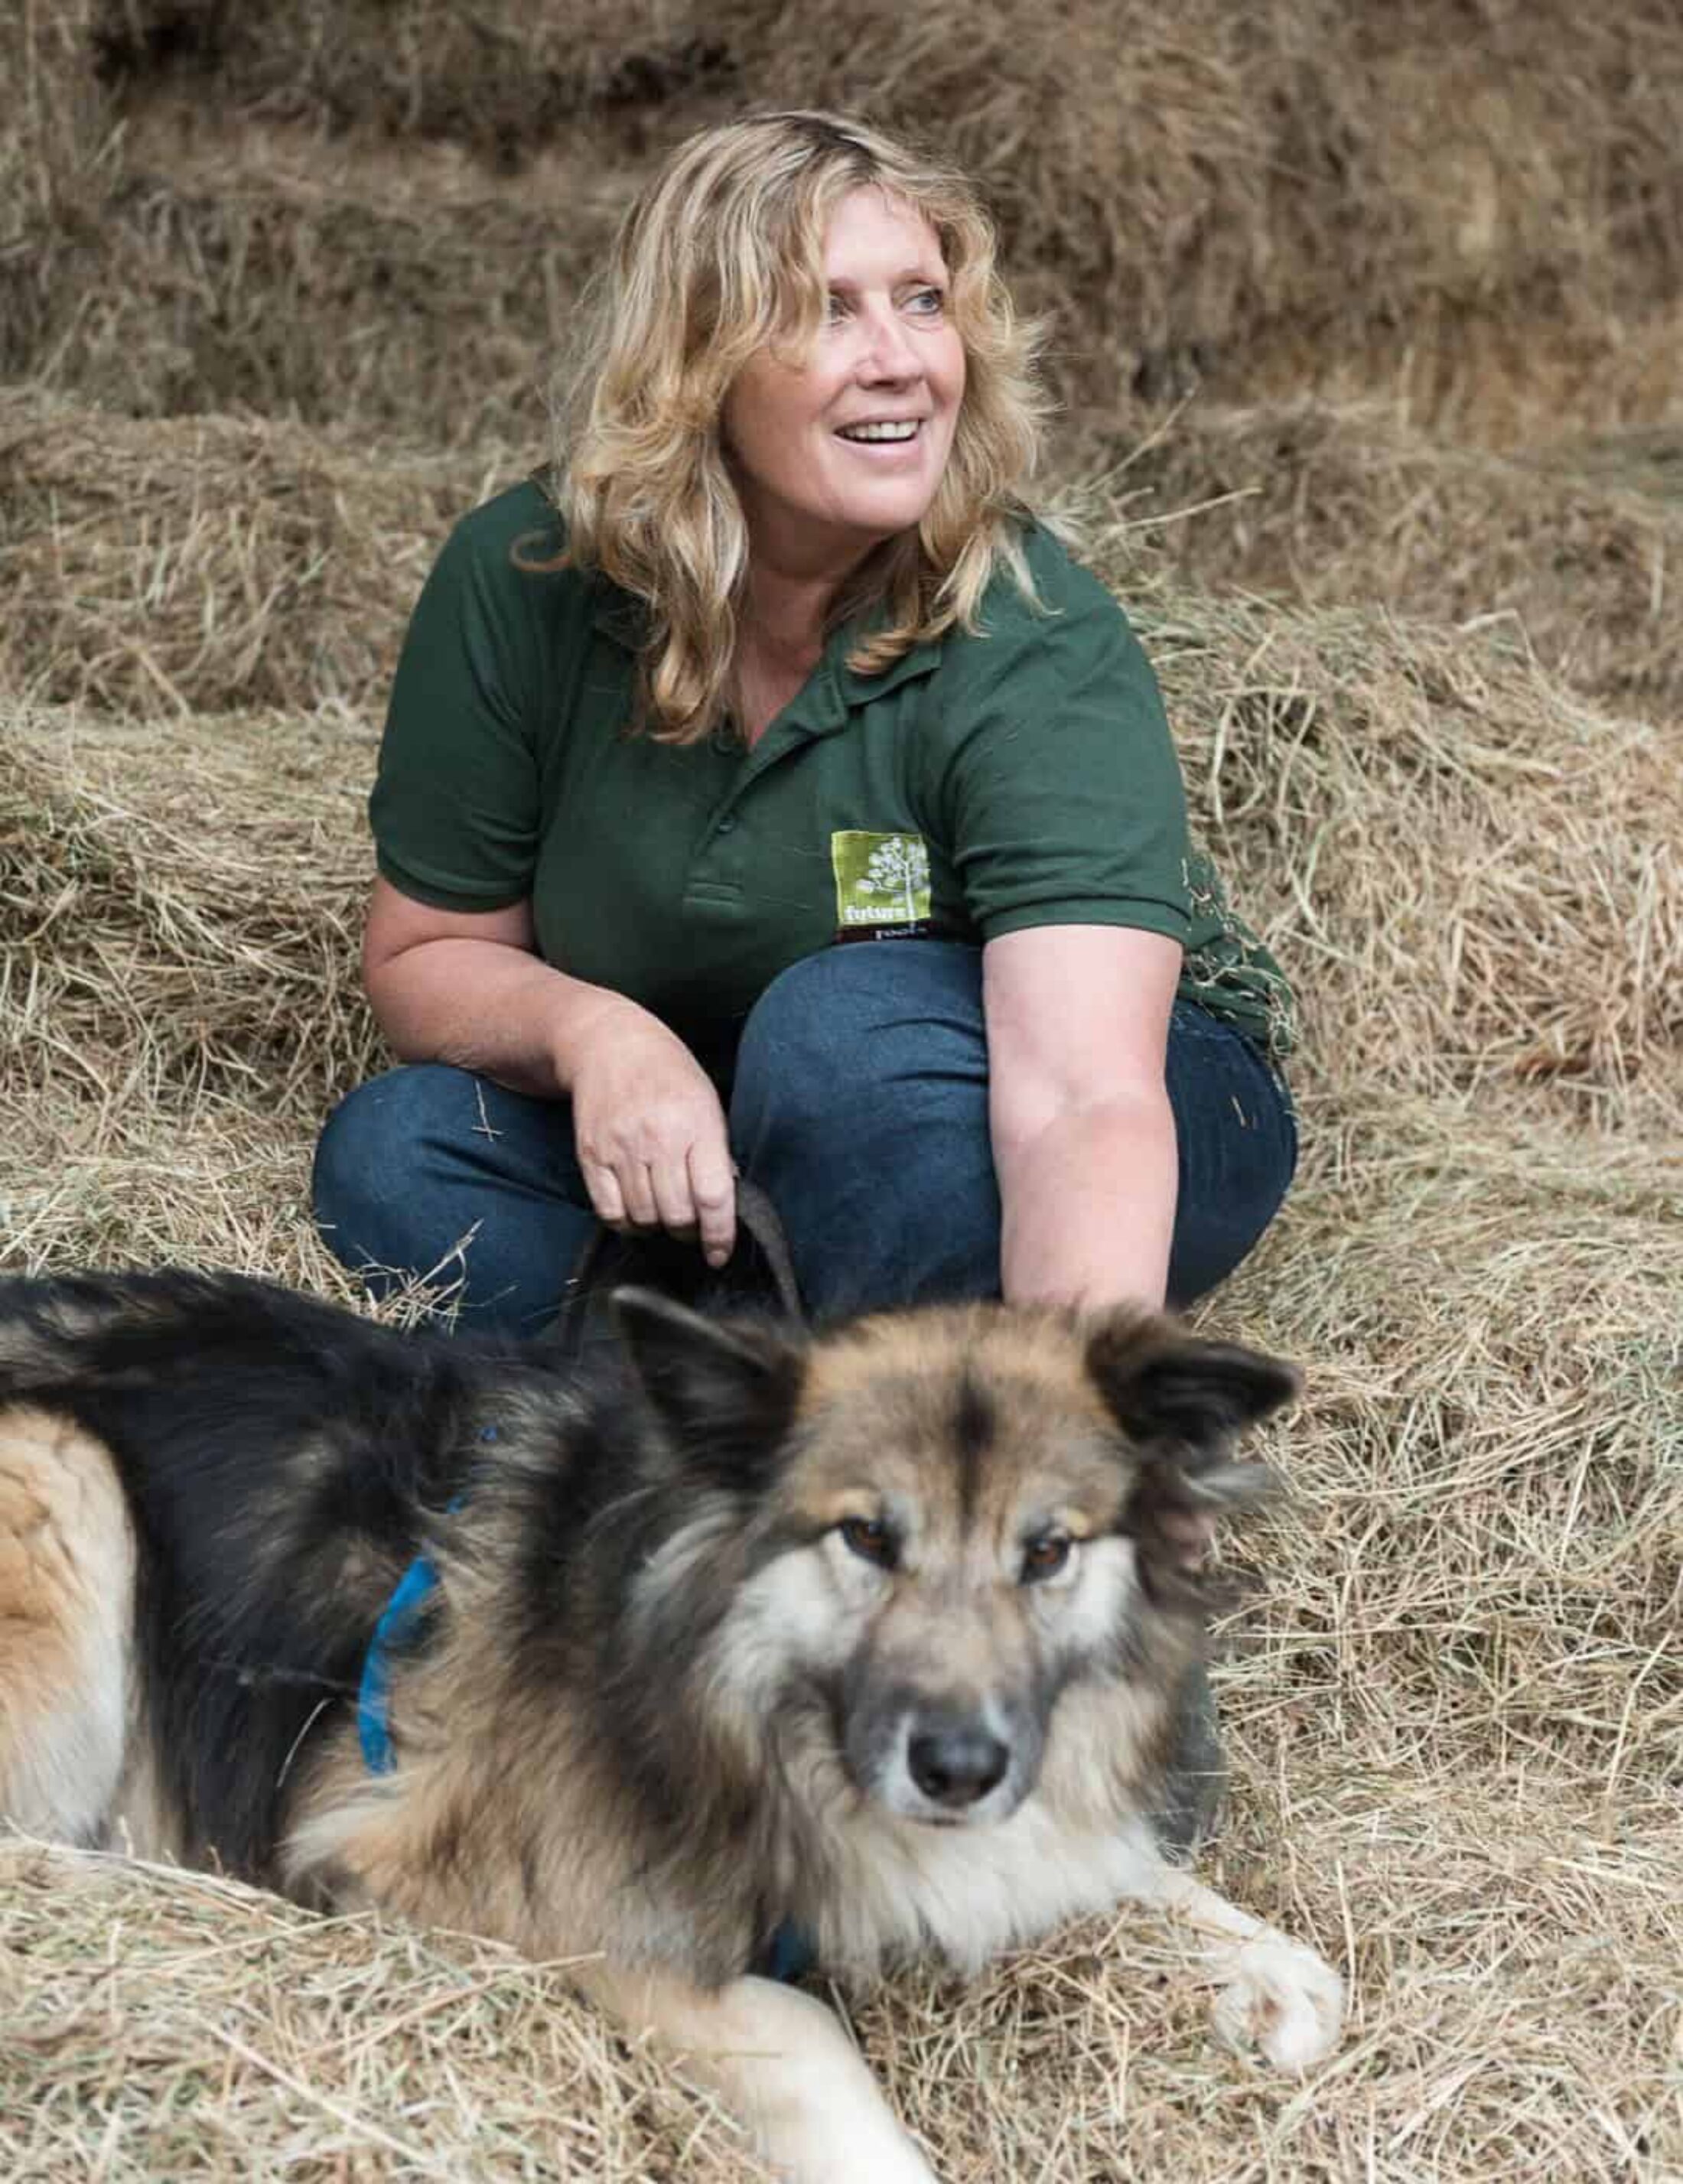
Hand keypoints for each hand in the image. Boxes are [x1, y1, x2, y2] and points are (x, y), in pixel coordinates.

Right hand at [564, 1001, 736, 1265]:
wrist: (608, 1043)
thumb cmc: (668, 1073)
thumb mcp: (706, 1101)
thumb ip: (715, 1151)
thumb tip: (722, 1204)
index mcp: (696, 1124)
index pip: (713, 1197)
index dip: (719, 1236)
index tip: (720, 1254)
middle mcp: (658, 1138)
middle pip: (677, 1216)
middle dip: (688, 1232)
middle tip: (691, 1225)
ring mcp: (621, 1147)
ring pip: (644, 1218)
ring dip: (658, 1228)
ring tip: (664, 1212)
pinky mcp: (591, 1155)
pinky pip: (609, 1211)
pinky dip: (626, 1223)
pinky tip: (637, 1212)